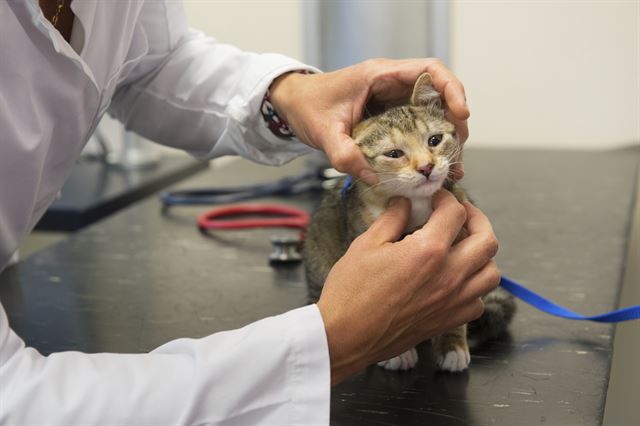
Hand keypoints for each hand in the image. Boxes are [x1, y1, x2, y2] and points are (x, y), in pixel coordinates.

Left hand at [269, 58, 469, 183]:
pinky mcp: (390, 117)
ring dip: (444, 138)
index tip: (461, 114)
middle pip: (439, 96)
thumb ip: (344, 154)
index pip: (430, 70)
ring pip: (432, 114)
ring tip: (452, 167)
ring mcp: (393, 100)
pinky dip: (428, 146)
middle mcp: (392, 84)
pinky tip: (433, 168)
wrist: (293, 105)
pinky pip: (418, 127)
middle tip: (456, 154)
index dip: (452, 89)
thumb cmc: (307, 106)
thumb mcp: (323, 132)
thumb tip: (373, 178)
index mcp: (381, 75)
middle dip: (454, 123)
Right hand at [316, 191, 498, 384]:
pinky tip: (454, 280)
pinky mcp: (448, 321)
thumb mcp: (367, 244)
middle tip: (460, 215)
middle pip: (486, 240)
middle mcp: (449, 275)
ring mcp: (453, 301)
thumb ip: (392, 219)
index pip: (455, 213)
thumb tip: (405, 204)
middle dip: (476, 219)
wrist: (346, 335)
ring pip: (491, 273)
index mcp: (428, 251)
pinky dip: (473, 287)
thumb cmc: (351, 290)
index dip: (447, 199)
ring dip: (481, 255)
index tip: (436, 199)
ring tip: (463, 247)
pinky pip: (478, 301)